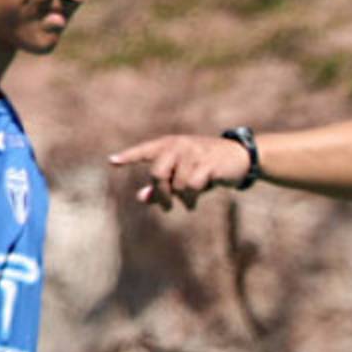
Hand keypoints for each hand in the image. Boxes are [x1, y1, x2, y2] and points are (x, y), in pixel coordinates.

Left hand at [109, 135, 251, 209]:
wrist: (239, 156)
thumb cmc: (206, 165)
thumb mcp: (183, 173)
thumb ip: (163, 184)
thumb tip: (141, 198)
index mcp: (170, 144)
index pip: (145, 150)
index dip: (128, 156)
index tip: (112, 161)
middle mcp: (179, 145)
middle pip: (157, 173)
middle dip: (160, 193)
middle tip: (166, 206)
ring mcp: (194, 153)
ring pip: (176, 184)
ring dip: (181, 198)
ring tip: (188, 202)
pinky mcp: (208, 163)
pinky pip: (192, 186)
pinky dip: (191, 199)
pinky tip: (193, 203)